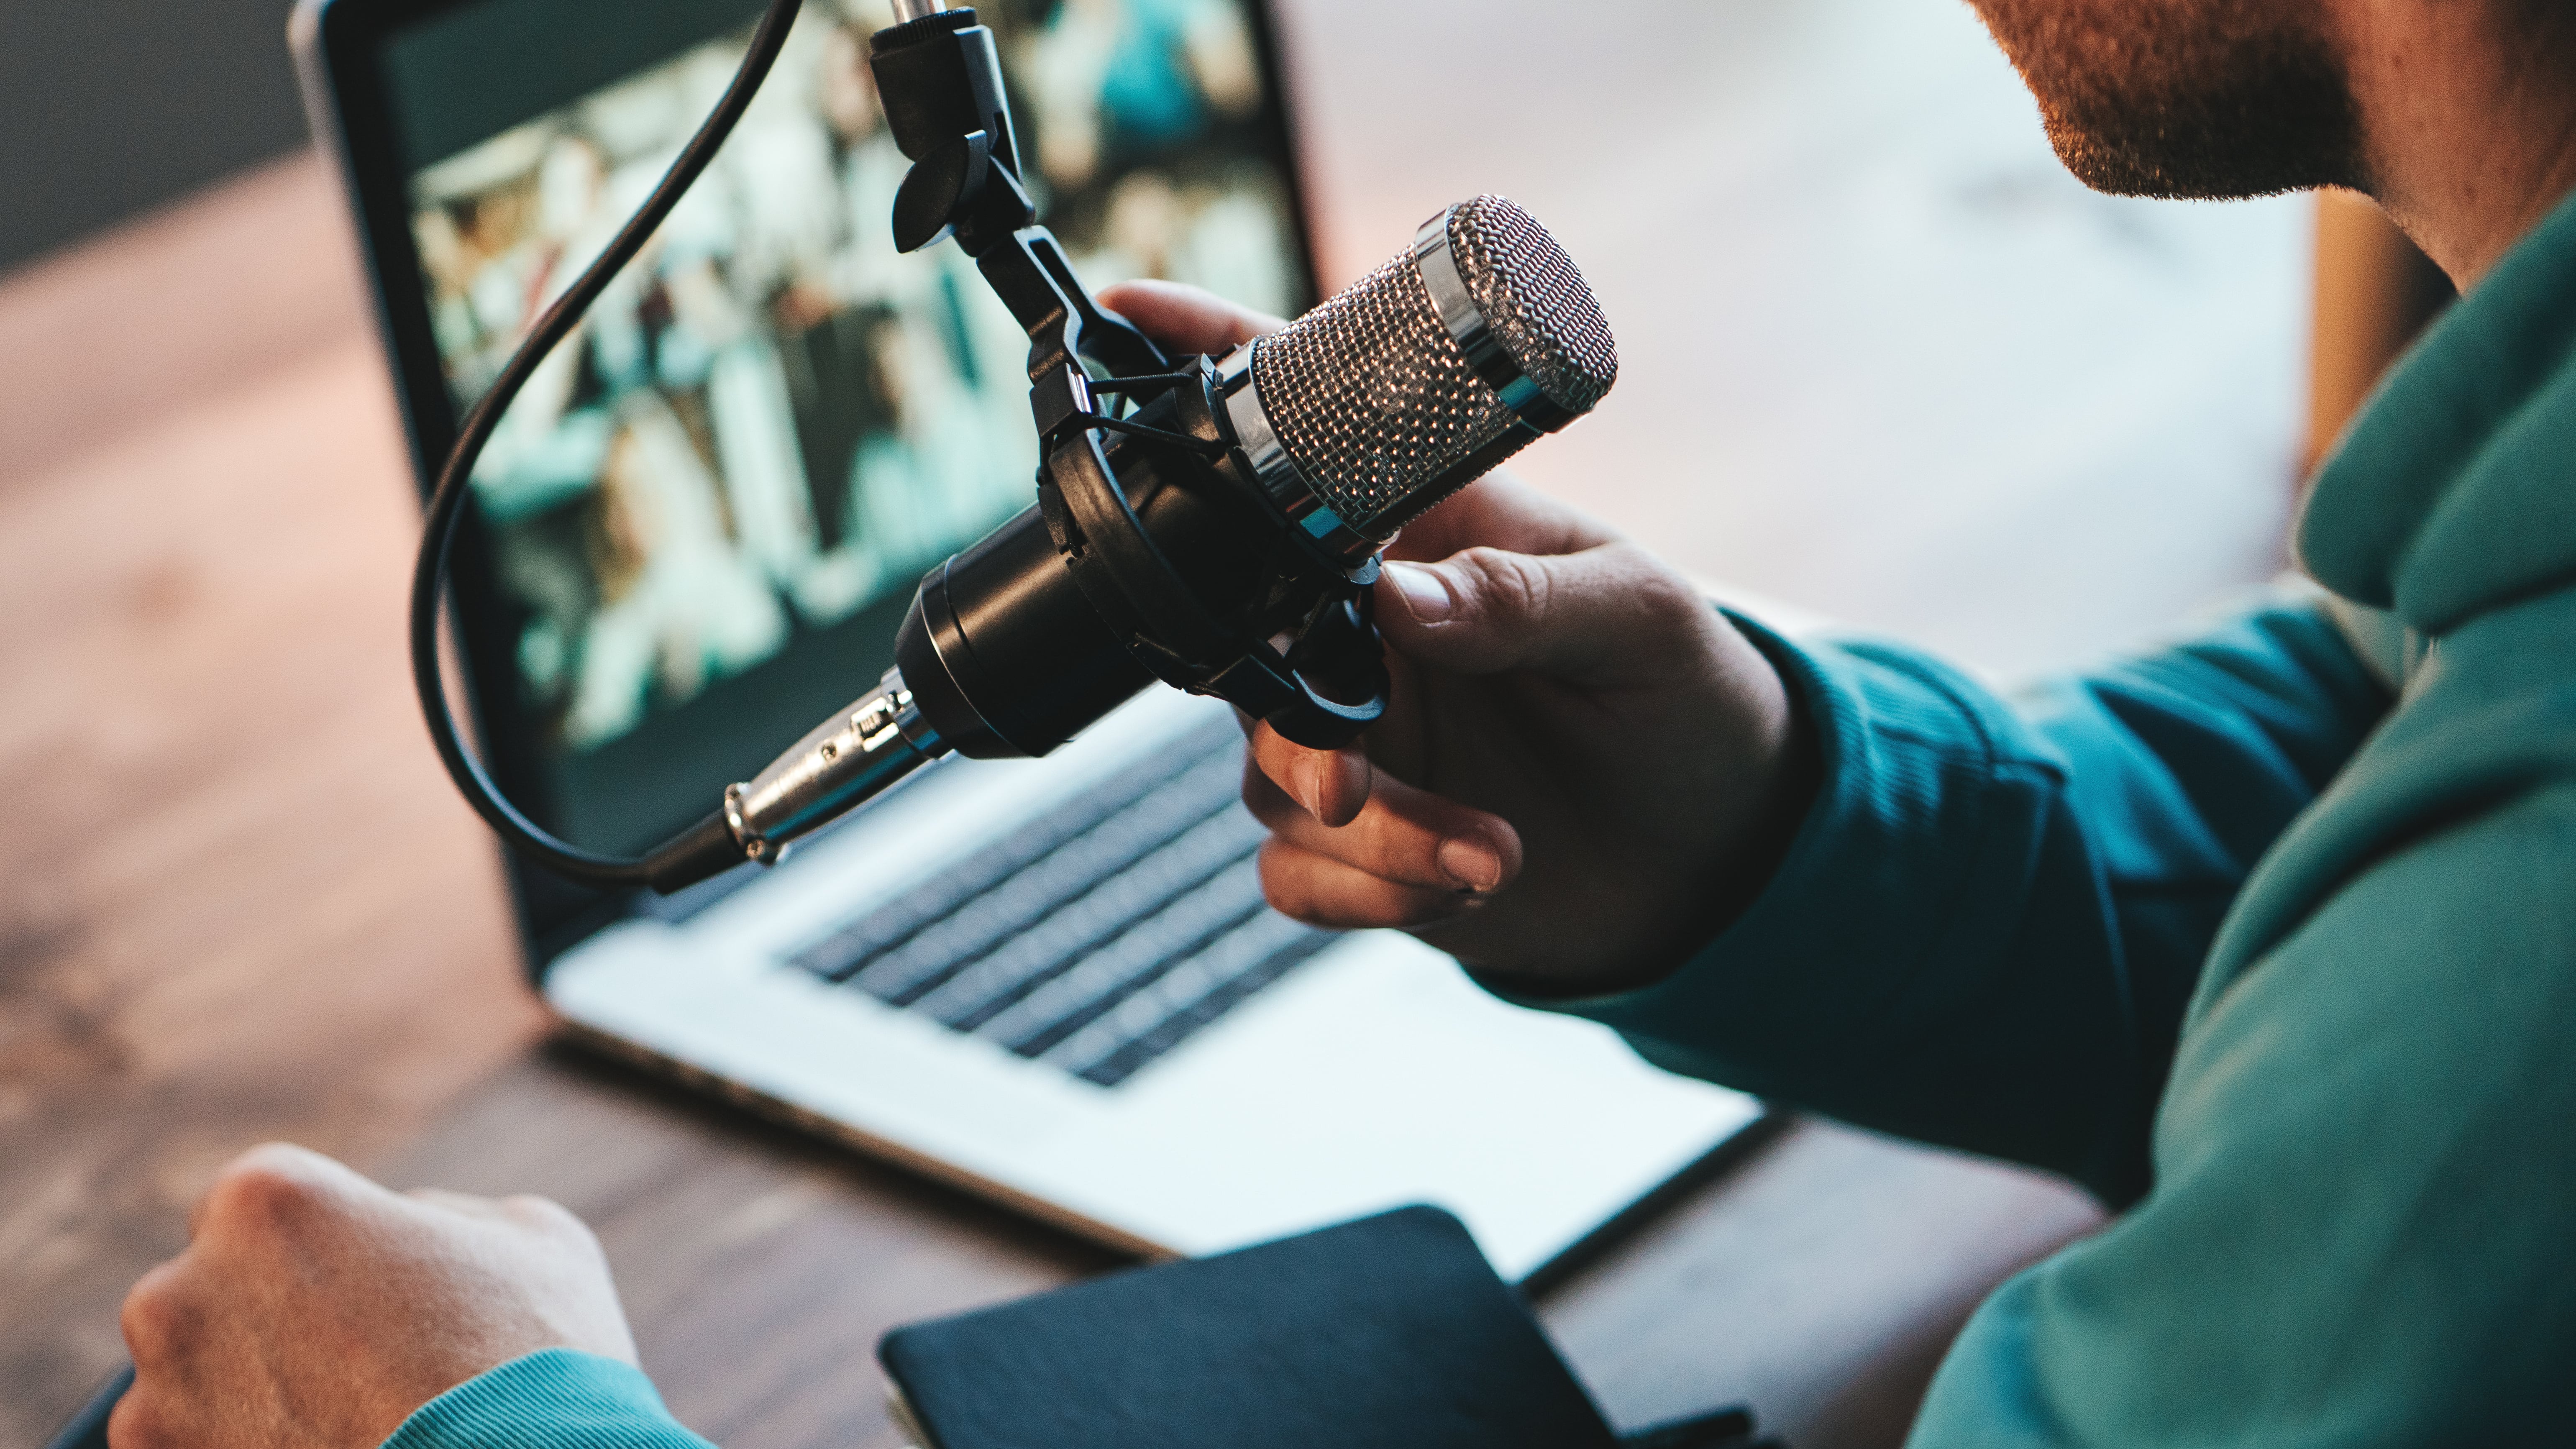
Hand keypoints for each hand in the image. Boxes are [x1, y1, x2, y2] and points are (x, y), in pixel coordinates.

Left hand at [114, 1143, 638, 1448]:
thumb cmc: (538, 1364)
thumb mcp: (531, 1241)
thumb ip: (441, 1217)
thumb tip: (406, 1229)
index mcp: (268, 1201)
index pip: (254, 1204)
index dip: (314, 1244)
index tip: (361, 1289)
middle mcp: (180, 1291)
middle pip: (211, 1291)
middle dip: (270, 1320)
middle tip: (360, 1364)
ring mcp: (158, 1400)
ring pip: (191, 1382)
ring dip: (251, 1397)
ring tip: (351, 1426)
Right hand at [1099, 281, 1813, 991]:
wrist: (1718, 852)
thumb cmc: (1685, 697)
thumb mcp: (1640, 620)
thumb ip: (1522, 597)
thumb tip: (1400, 597)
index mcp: (1422, 534)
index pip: (1301, 442)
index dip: (1207, 364)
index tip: (1130, 314)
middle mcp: (1366, 628)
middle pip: (1248, 652)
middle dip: (1291, 732)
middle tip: (1352, 783)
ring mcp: (1355, 733)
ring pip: (1270, 782)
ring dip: (1371, 834)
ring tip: (1492, 852)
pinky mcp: (1360, 841)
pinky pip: (1295, 872)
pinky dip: (1368, 894)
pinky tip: (1466, 882)